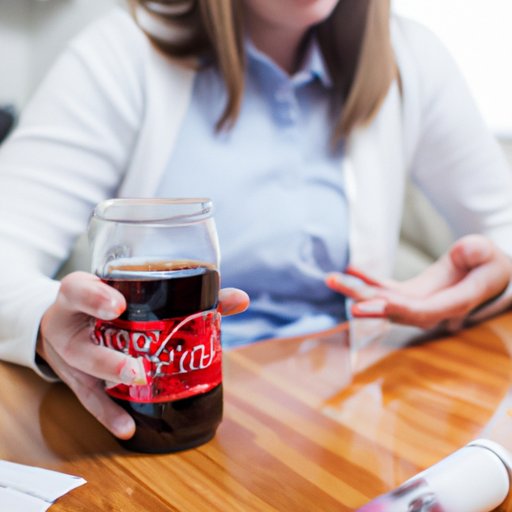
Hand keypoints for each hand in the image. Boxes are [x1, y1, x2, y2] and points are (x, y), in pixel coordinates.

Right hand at [38, 271, 248, 439]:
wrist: (67, 320)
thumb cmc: (112, 301)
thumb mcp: (131, 289)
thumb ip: (188, 292)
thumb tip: (240, 299)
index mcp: (81, 294)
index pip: (77, 289)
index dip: (95, 297)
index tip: (119, 305)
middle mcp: (70, 325)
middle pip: (80, 342)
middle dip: (108, 357)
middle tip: (137, 368)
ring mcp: (71, 356)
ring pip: (85, 371)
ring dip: (112, 380)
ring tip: (139, 385)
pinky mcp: (77, 380)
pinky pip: (90, 399)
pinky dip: (109, 414)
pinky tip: (128, 427)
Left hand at [326, 235, 511, 329]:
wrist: (486, 273)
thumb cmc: (489, 264)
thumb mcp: (488, 254)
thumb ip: (479, 253)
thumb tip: (467, 250)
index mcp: (453, 302)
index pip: (423, 310)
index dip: (399, 308)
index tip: (375, 303)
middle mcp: (431, 307)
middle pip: (396, 311)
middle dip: (370, 305)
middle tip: (345, 297)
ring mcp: (417, 301)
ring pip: (384, 300)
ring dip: (358, 291)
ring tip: (332, 279)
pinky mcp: (410, 293)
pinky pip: (385, 288)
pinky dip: (367, 279)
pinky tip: (350, 268)